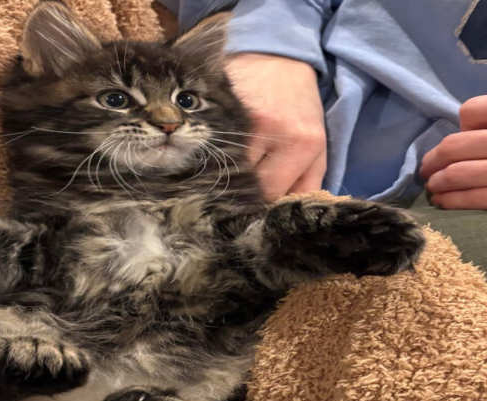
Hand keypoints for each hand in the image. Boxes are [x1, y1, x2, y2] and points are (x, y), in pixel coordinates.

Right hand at [224, 53, 326, 200]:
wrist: (279, 59)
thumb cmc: (299, 108)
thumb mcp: (317, 146)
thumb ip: (308, 182)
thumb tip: (288, 213)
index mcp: (303, 143)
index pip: (271, 192)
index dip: (260, 203)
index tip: (252, 205)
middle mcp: (274, 130)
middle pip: (246, 182)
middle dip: (241, 190)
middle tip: (236, 190)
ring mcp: (244, 119)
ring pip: (225, 167)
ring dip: (224, 174)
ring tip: (224, 172)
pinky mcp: (223, 108)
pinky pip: (212, 146)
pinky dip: (212, 155)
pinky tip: (214, 155)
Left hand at [421, 95, 486, 208]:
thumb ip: (484, 126)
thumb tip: (464, 131)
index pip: (470, 111)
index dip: (463, 126)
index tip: (463, 136)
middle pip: (454, 146)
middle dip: (433, 160)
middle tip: (426, 170)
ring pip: (456, 173)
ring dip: (436, 182)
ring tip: (433, 186)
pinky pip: (472, 198)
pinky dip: (450, 200)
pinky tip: (442, 201)